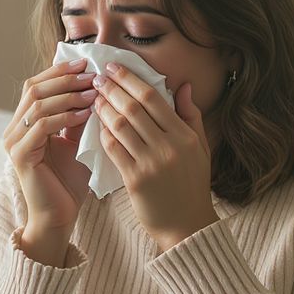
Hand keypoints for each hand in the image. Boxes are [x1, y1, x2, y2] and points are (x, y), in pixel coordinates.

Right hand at [5, 58, 96, 264]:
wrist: (59, 216)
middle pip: (33, 88)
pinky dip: (65, 115)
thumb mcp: (76, 141)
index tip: (86, 63)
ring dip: (68, 95)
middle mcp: (13, 129)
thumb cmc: (68, 182)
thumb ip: (77, 116)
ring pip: (37, 104)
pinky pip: (42, 125)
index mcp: (23, 123)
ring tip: (93, 92)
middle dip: (65, 79)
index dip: (59, 72)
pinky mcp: (20, 155)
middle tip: (91, 74)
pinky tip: (86, 113)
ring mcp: (13, 142)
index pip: (36, 85)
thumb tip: (93, 86)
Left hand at [92, 62, 218, 251]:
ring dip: (104, 109)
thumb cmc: (192, 185)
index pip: (154, 98)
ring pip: (121, 126)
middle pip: (134, 108)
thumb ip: (191, 116)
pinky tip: (95, 124)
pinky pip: (114, 150)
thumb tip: (183, 86)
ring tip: (94, 97)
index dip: (131, 80)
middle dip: (113, 89)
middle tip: (97, 77)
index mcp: (185, 136)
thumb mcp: (200, 148)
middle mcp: (169, 147)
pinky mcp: (135, 180)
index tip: (114, 68)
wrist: (186, 226)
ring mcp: (151, 163)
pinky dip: (103, 134)